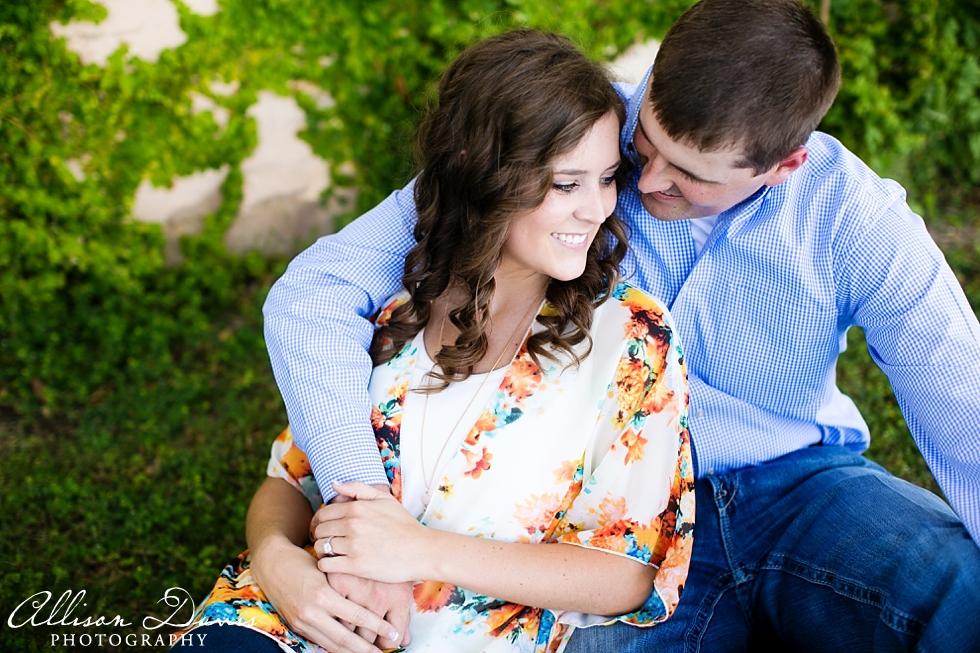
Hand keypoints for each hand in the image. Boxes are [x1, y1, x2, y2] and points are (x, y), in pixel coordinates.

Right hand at [249, 536, 401, 652]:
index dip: (377, 626)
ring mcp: (302, 621)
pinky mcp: (295, 626)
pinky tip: (347, 649)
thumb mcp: (329, 568)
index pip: (356, 615)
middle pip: (344, 638)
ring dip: (351, 652)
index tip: (392, 633)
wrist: (271, 563)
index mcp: (323, 593)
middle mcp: (312, 611)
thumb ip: (348, 584)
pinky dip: (334, 647)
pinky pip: (319, 641)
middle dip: (365, 649)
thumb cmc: (304, 560)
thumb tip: (376, 596)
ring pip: (331, 644)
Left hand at [313, 481, 432, 583]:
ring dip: (324, 550)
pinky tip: (336, 563)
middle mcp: (352, 525)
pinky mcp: (355, 566)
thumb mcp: (384, 499)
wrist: (421, 550)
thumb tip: (333, 484)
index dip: (324, 521)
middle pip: (320, 530)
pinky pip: (326, 565)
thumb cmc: (403, 525)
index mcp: (356, 508)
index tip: (331, 528)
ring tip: (335, 552)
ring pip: (321, 547)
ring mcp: (353, 546)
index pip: (324, 513)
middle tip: (332, 541)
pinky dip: (327, 565)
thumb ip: (357, 488)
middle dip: (323, 535)